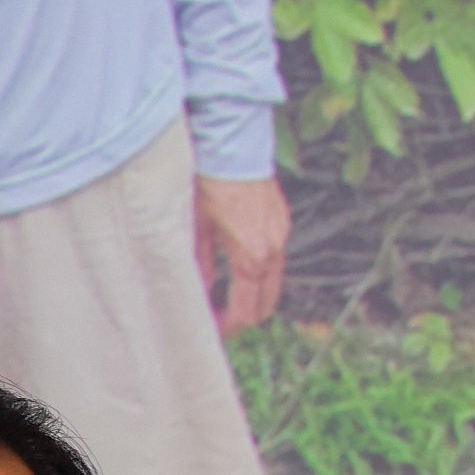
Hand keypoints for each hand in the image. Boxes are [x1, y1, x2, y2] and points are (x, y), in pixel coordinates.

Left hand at [193, 175, 287, 335]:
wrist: (231, 143)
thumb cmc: (209, 181)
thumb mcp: (193, 227)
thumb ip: (198, 264)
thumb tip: (198, 292)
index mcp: (253, 255)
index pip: (247, 311)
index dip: (229, 328)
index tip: (211, 331)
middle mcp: (274, 247)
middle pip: (266, 302)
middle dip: (242, 316)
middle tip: (216, 320)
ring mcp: (280, 233)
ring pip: (271, 281)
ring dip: (249, 295)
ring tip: (220, 297)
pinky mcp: (280, 220)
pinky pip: (273, 258)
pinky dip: (255, 272)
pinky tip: (232, 269)